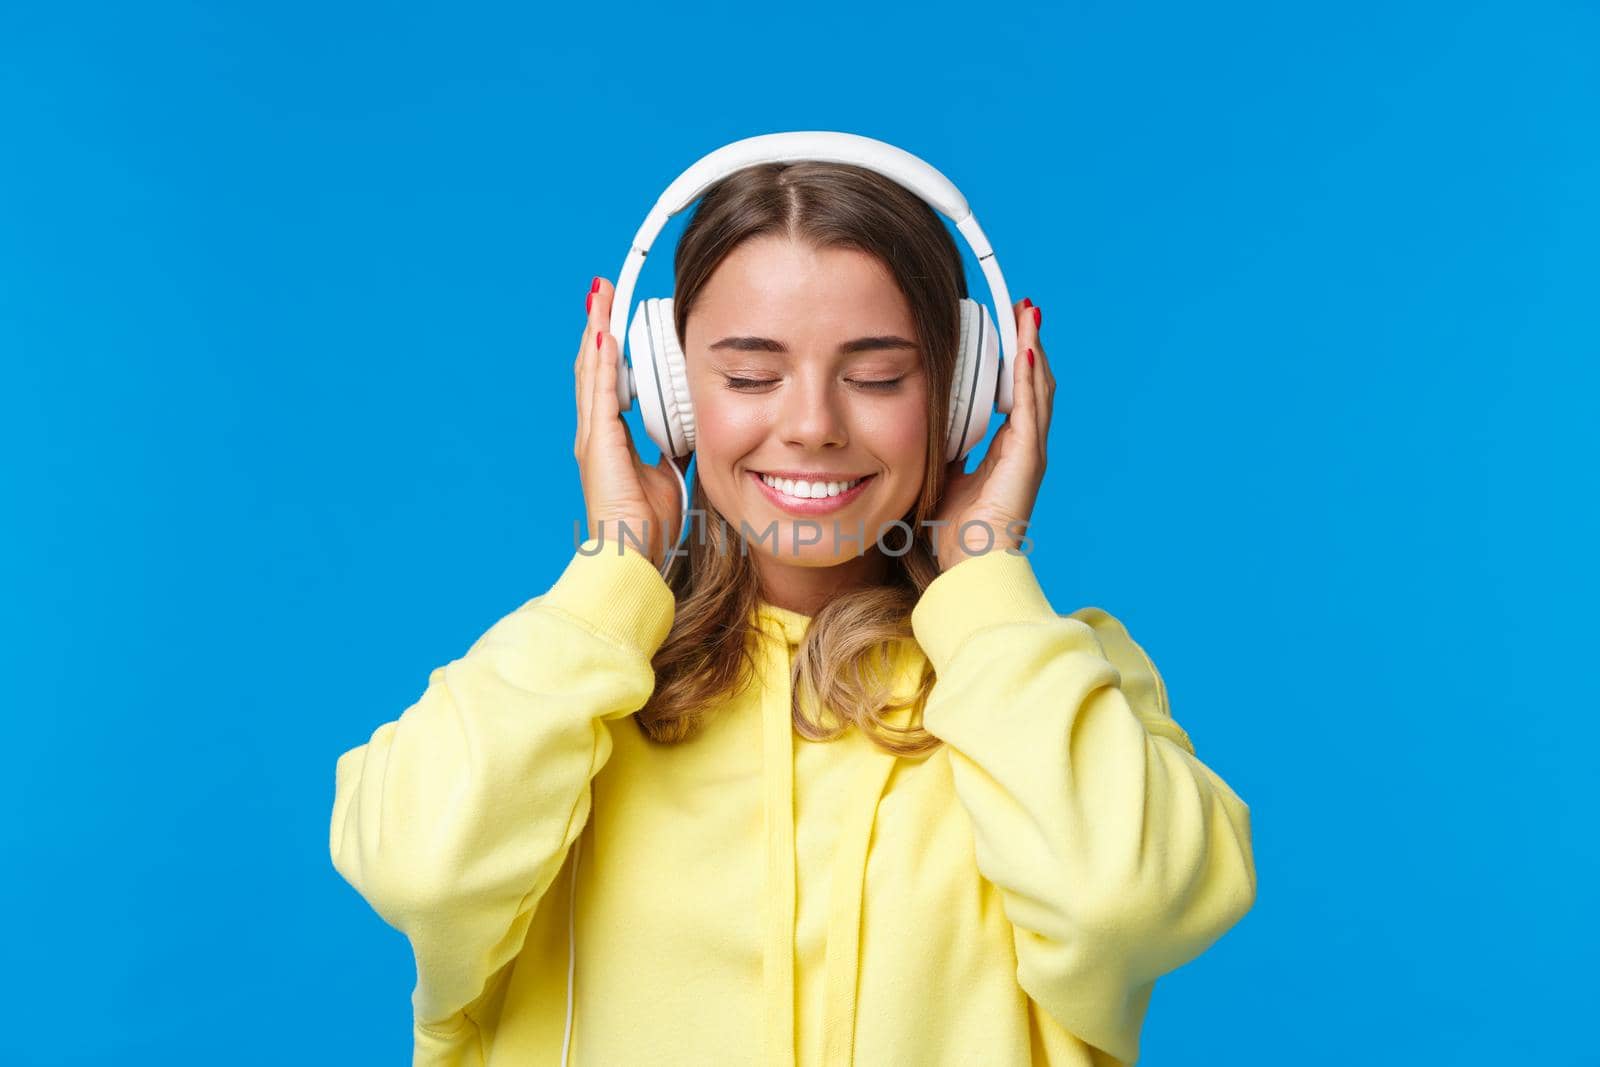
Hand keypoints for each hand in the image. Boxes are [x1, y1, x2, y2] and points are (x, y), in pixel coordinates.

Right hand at [574, 276, 687, 568]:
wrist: (633, 556)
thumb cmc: (648, 526)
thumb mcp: (670, 473)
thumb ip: (673, 447)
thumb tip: (691, 429)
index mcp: (610, 438)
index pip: (608, 379)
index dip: (610, 346)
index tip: (617, 316)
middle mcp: (595, 432)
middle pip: (593, 365)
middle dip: (598, 325)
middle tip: (603, 289)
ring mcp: (592, 437)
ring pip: (591, 370)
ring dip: (595, 329)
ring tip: (599, 295)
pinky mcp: (597, 444)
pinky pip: (599, 392)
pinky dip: (601, 360)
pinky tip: (604, 332)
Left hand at [929, 298, 1053, 572]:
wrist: (969, 566)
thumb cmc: (955, 533)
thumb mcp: (942, 477)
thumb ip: (942, 449)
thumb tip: (924, 426)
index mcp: (1008, 450)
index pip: (1015, 393)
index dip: (1014, 360)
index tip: (1008, 329)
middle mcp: (1025, 446)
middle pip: (1032, 383)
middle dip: (1029, 343)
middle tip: (1024, 308)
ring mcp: (1031, 451)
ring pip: (1037, 388)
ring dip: (1033, 348)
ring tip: (1029, 314)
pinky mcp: (1028, 458)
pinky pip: (1029, 408)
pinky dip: (1027, 377)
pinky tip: (1025, 349)